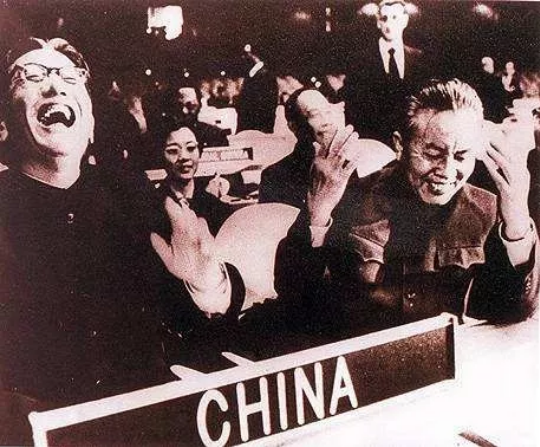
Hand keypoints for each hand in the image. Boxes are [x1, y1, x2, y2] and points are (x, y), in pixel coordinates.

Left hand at [151, 196, 225, 291]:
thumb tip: (152, 234)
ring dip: (195, 224)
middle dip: (185, 214)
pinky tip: (202, 244)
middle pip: (188, 222)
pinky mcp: (212, 251)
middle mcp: (192, 236)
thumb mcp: (170, 260)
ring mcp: (203, 242)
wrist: (201, 279)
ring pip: (200, 230)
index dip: (172, 210)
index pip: (176, 220)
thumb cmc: (185, 267)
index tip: (167, 201)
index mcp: (181, 236)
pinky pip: (210, 245)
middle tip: (180, 205)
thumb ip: (161, 248)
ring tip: (191, 216)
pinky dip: (206, 244)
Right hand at [307, 125, 360, 225]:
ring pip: (342, 154)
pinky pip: (349, 167)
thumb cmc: (315, 187)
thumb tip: (314, 143)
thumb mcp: (312, 170)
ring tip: (356, 135)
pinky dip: (355, 159)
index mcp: (318, 162)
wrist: (317, 204)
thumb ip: (315, 156)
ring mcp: (332, 172)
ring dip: (350, 143)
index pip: (325, 145)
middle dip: (343, 135)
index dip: (332, 135)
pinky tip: (360, 152)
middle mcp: (325, 165)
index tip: (338, 126)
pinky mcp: (340, 180)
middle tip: (350, 127)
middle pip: (335, 147)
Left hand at [480, 122, 530, 239]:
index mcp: (522, 171)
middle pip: (511, 155)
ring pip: (506, 165)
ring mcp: (517, 184)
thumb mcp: (509, 181)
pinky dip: (492, 169)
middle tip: (488, 134)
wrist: (517, 217)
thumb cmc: (510, 197)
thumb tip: (494, 158)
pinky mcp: (510, 192)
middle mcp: (521, 175)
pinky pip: (500, 178)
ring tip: (486, 146)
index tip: (492, 132)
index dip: (503, 142)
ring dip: (496, 154)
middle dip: (499, 144)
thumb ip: (503, 170)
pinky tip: (484, 163)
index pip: (513, 152)